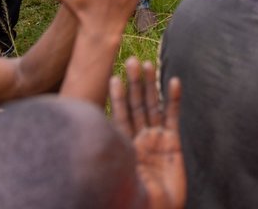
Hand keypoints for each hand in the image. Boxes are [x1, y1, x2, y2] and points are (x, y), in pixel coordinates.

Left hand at [110, 58, 185, 208]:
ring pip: (153, 106)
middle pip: (136, 105)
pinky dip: (174, 99)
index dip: (118, 96)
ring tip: (149, 64)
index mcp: (122, 146)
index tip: (114, 76)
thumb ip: (106, 148)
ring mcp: (156, 140)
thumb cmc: (126, 196)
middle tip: (132, 61)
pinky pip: (173, 117)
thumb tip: (83, 130)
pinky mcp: (173, 143)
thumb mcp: (112, 169)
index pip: (119, 115)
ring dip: (151, 85)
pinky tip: (173, 82)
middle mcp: (138, 139)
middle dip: (134, 83)